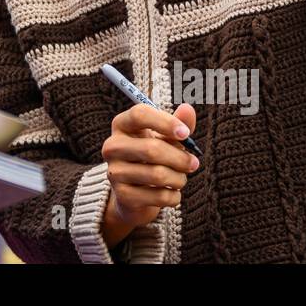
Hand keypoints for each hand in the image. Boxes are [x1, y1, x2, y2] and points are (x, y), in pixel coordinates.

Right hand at [101, 103, 198, 245]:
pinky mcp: (123, 195)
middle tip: (193, 163)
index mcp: (122, 125)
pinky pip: (159, 196)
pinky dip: (174, 196)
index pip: (139, 115)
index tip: (185, 133)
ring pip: (158, 175)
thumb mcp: (165, 138)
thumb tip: (188, 109)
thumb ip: (178, 123)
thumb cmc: (153, 158)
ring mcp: (115, 172)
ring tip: (180, 179)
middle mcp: (112, 146)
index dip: (166, 122)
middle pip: (151, 148)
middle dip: (180, 158)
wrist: (135, 193)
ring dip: (179, 179)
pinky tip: (171, 193)